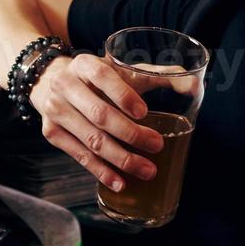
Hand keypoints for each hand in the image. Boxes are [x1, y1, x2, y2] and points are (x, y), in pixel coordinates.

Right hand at [30, 52, 164, 191]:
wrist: (49, 81)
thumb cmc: (96, 78)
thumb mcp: (120, 70)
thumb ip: (159, 75)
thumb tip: (195, 86)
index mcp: (84, 64)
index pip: (103, 76)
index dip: (123, 95)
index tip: (144, 112)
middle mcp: (66, 85)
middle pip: (99, 114)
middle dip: (131, 134)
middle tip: (157, 145)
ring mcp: (56, 110)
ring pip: (91, 140)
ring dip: (121, 158)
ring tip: (147, 170)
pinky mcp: (51, 133)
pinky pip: (79, 156)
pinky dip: (102, 171)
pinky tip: (120, 182)